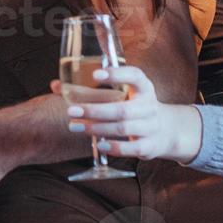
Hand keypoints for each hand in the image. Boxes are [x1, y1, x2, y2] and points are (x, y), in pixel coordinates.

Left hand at [54, 64, 196, 161]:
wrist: (167, 130)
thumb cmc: (134, 106)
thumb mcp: (124, 93)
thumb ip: (93, 89)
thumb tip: (55, 85)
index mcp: (144, 87)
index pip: (135, 76)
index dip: (117, 74)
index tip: (95, 75)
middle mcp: (149, 106)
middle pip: (122, 109)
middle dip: (94, 110)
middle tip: (71, 111)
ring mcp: (151, 127)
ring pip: (123, 128)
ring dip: (97, 128)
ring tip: (76, 127)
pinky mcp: (150, 146)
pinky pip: (132, 148)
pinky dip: (115, 147)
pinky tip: (98, 144)